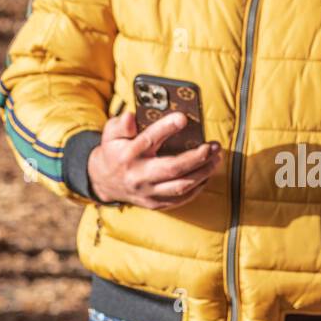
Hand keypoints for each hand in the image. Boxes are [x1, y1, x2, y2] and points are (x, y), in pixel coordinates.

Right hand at [86, 111, 221, 207]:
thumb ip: (120, 124)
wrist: (103, 182)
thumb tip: (130, 116)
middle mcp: (138, 176)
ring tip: (216, 158)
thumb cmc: (113, 151)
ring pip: (181, 186)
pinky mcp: (154, 203)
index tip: (183, 118)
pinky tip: (206, 174)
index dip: (166, 128)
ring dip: (203, 172)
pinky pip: (180, 199)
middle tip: (213, 146)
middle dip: (197, 157)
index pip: (148, 140)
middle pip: (172, 169)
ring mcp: (147, 193)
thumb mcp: (111, 134)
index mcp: (127, 155)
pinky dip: (197, 187)